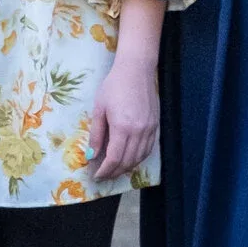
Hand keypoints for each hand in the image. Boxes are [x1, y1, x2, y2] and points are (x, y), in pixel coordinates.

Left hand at [89, 57, 158, 180]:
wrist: (136, 70)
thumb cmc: (113, 86)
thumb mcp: (99, 109)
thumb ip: (96, 134)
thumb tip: (91, 156)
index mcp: (123, 127)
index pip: (115, 158)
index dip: (105, 171)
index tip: (96, 176)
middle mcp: (139, 132)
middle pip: (128, 162)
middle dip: (115, 172)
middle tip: (104, 176)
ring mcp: (150, 130)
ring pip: (139, 158)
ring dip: (126, 168)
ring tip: (114, 170)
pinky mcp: (155, 126)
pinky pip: (148, 149)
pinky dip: (138, 158)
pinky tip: (129, 159)